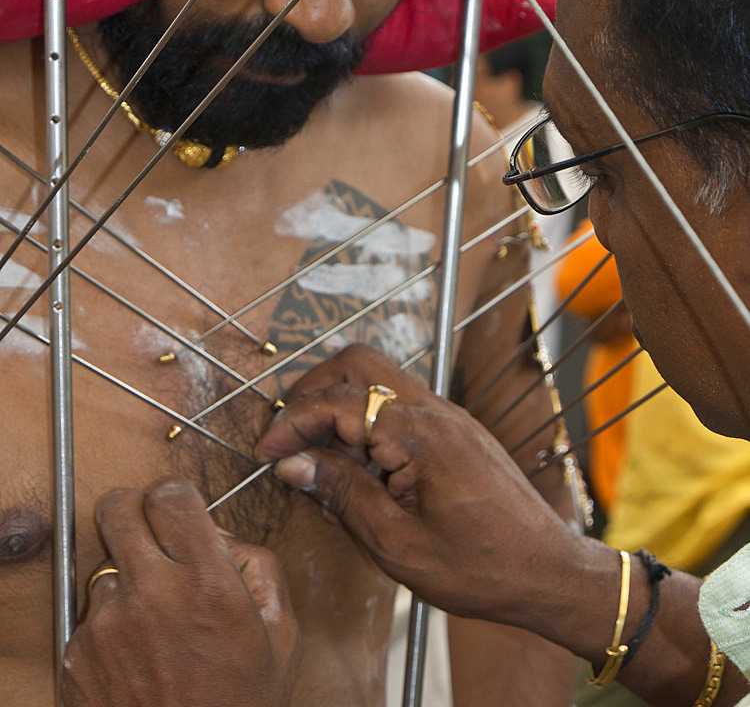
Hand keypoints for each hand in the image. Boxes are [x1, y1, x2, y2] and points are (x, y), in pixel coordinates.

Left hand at [62, 479, 299, 706]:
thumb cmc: (241, 706)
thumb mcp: (282, 635)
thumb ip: (259, 567)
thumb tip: (219, 536)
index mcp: (207, 583)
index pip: (173, 495)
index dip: (176, 495)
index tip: (179, 508)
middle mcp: (151, 594)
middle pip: (118, 508)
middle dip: (134, 510)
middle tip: (149, 531)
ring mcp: (108, 626)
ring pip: (106, 567)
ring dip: (127, 581)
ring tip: (154, 623)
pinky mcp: (78, 656)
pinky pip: (90, 617)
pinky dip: (111, 627)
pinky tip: (139, 657)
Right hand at [256, 345, 584, 628]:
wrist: (548, 570)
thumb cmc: (479, 568)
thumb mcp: (397, 545)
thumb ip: (343, 495)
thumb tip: (294, 464)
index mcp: (420, 435)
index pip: (338, 401)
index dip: (292, 422)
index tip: (267, 453)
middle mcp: (434, 411)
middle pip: (357, 362)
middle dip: (312, 390)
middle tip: (290, 437)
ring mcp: (447, 415)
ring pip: (378, 377)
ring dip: (340, 402)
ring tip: (322, 456)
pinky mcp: (454, 429)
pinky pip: (399, 401)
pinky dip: (366, 417)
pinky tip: (358, 464)